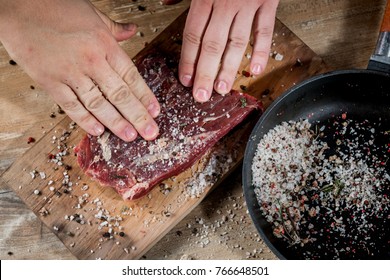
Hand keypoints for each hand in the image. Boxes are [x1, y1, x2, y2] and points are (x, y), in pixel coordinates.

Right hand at [0, 0, 159, 140]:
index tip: (155, 112)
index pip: (131, 76)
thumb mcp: (92, 13)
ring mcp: (70, 73)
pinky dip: (84, 119)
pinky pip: (71, 105)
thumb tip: (133, 30)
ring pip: (98, 103)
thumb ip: (114, 28)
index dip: (145, 96)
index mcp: (104, 44)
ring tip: (130, 136)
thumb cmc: (54, 7)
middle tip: (150, 133)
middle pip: (119, 94)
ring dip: (116, 123)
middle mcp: (91, 61)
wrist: (17, 6)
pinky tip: (98, 131)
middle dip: (138, 116)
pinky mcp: (49, 81)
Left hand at [179, 0, 278, 101]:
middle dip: (206, 73)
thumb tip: (165, 3)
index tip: (186, 80)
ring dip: (229, 69)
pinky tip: (255, 70)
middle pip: (213, 45)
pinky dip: (261, 51)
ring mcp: (248, 4)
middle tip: (201, 95)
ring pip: (237, 42)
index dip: (189, 60)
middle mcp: (226, 3)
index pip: (193, 35)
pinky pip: (265, 31)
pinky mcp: (268, 2)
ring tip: (222, 88)